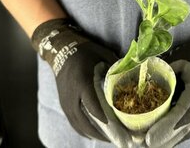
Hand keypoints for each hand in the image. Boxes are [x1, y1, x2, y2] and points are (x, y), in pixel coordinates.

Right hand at [31, 18, 132, 144]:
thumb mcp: (101, 53)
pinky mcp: (63, 103)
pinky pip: (72, 121)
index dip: (102, 118)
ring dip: (90, 134)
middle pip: (83, 121)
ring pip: (76, 124)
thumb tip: (128, 73)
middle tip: (113, 139)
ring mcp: (65, 101)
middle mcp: (72, 95)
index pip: (92, 105)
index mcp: (82, 82)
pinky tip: (92, 132)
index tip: (113, 126)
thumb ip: (114, 64)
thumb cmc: (84, 51)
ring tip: (105, 138)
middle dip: (98, 133)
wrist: (61, 50)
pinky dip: (81, 129)